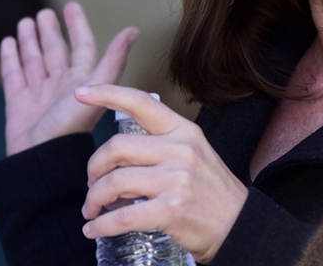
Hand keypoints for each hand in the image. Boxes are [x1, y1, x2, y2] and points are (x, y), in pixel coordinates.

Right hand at [0, 2, 138, 155]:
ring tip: (25, 22)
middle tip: (44, 13)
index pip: (81, 45)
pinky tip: (8, 42)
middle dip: (50, 31)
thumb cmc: (72, 125)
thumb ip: (114, 59)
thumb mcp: (98, 87)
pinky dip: (10, 58)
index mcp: (82, 80)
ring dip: (30, 41)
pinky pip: (13, 74)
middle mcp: (61, 85)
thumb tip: (134, 30)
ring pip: (34, 60)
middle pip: (55, 51)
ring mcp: (38, 93)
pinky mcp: (18, 102)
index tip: (71, 6)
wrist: (41, 157)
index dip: (77, 26)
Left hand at [77, 85, 247, 263]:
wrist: (241, 227)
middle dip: (94, 168)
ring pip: (114, 182)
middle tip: (91, 183)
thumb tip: (116, 154)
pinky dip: (102, 225)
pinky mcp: (171, 210)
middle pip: (115, 148)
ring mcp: (176, 179)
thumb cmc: (212, 192)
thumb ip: (160, 145)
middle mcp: (180, 149)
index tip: (81, 93)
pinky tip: (94, 229)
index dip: (107, 94)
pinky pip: (122, 216)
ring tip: (93, 209)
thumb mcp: (194, 154)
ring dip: (94, 199)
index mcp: (183, 130)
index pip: (140, 102)